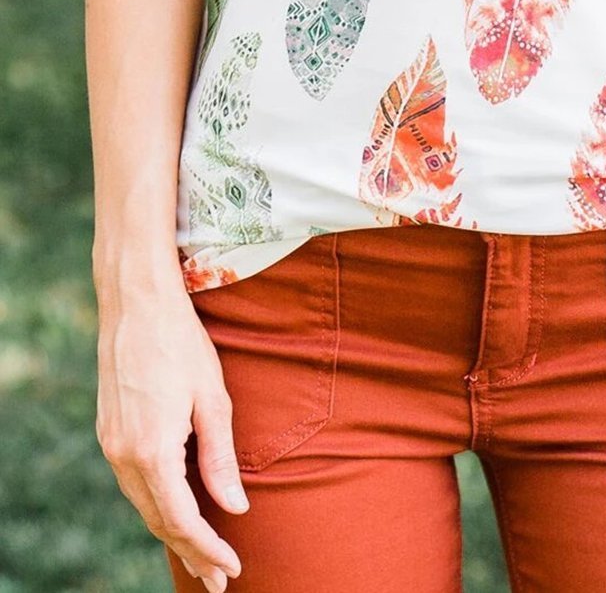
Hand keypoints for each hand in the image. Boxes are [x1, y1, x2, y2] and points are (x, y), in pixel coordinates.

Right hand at [95, 286, 246, 590]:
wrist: (136, 302)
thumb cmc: (181, 342)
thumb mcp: (212, 398)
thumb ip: (221, 458)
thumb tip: (235, 508)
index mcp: (152, 451)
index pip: (181, 520)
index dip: (207, 548)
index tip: (232, 569)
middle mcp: (123, 455)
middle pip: (158, 521)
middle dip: (190, 552)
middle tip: (219, 579)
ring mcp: (111, 444)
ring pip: (143, 505)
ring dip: (172, 532)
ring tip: (202, 555)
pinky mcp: (108, 431)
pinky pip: (134, 483)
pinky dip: (156, 505)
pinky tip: (176, 511)